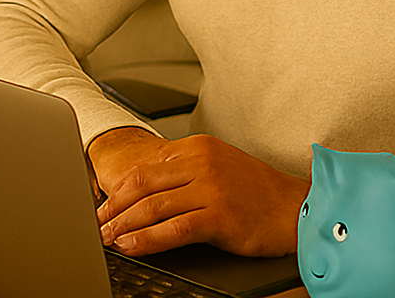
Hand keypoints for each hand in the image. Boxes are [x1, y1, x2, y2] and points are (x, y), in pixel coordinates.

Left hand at [88, 128, 307, 257]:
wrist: (300, 207)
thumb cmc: (258, 192)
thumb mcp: (217, 167)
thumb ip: (182, 172)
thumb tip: (143, 191)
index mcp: (195, 147)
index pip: (144, 167)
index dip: (116, 189)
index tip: (100, 206)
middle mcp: (200, 162)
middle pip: (141, 185)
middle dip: (113, 209)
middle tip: (95, 225)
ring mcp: (210, 187)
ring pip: (153, 206)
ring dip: (123, 226)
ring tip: (106, 239)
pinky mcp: (221, 214)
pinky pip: (175, 228)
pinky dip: (147, 239)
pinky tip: (133, 247)